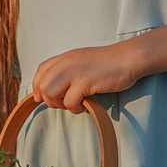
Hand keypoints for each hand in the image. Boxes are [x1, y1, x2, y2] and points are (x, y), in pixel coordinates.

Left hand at [29, 41, 147, 110]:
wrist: (128, 58)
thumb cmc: (109, 63)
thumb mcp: (83, 61)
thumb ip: (68, 70)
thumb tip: (56, 89)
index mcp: (65, 57)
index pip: (41, 71)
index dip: (38, 87)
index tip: (43, 98)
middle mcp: (66, 63)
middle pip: (43, 86)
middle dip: (50, 100)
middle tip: (64, 103)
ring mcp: (74, 72)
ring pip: (51, 94)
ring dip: (60, 105)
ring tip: (74, 104)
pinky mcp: (84, 82)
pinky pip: (69, 102)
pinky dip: (75, 109)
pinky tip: (85, 106)